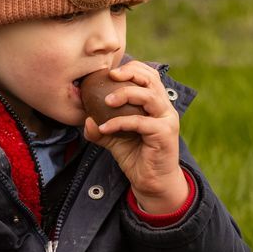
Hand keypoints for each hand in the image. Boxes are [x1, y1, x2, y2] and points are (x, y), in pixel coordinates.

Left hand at [82, 61, 183, 211]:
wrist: (152, 182)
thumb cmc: (136, 157)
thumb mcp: (114, 139)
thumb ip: (101, 128)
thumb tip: (85, 119)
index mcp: (157, 104)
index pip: (149, 75)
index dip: (132, 69)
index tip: (110, 72)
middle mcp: (165, 108)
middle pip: (151, 79)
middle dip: (130, 73)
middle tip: (109, 76)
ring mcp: (167, 120)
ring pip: (148, 96)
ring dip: (125, 94)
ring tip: (106, 101)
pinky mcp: (164, 134)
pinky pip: (140, 122)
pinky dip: (119, 122)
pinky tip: (104, 128)